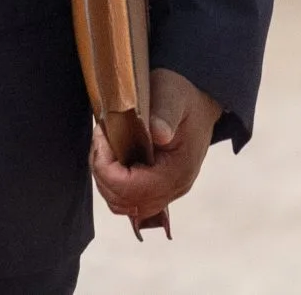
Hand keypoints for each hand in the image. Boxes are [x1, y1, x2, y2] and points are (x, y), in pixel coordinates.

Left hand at [89, 68, 223, 234]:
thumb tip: (158, 133)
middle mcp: (173, 188)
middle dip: (103, 172)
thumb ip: (166, 113)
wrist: (198, 106)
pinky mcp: (157, 189)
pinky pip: (129, 200)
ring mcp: (166, 192)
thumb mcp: (173, 95)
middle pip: (125, 202)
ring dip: (106, 178)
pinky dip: (113, 183)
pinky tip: (112, 158)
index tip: (102, 136)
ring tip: (105, 147)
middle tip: (101, 139)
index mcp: (177, 170)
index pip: (133, 189)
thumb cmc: (184, 99)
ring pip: (123, 205)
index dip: (107, 168)